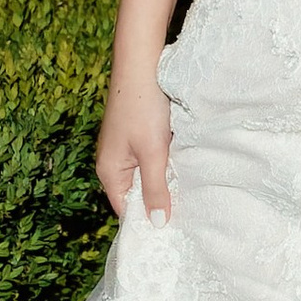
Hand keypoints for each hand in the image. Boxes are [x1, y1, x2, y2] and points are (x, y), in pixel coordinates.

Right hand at [97, 65, 173, 225]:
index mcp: (110, 172)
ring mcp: (126, 150)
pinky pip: (153, 161)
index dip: (148, 222)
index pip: (127, 211)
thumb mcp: (153, 153)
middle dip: (160, 203)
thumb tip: (157, 223)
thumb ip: (156, 189)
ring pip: (148, 177)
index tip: (173, 234)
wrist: (142, 65)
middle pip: (138, 195)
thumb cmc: (143, 107)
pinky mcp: (139, 137)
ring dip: (166, 183)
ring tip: (191, 196)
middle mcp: (114, 164)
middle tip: (189, 218)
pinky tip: (185, 168)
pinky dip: (167, 165)